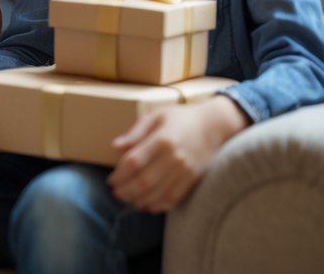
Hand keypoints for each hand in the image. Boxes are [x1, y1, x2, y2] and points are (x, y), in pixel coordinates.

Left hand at [108, 96, 248, 212]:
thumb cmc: (180, 119)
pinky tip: (148, 206)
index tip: (110, 180)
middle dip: (126, 190)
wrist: (213, 126)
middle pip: (145, 181)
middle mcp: (174, 157)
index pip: (134, 162)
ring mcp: (186, 171)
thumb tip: (114, 146)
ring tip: (128, 200)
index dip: (120, 174)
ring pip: (158, 193)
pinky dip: (160, 205)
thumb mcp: (155, 117)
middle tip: (115, 193)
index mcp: (162, 139)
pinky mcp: (194, 180)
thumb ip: (135, 132)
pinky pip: (175, 198)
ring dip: (140, 200)